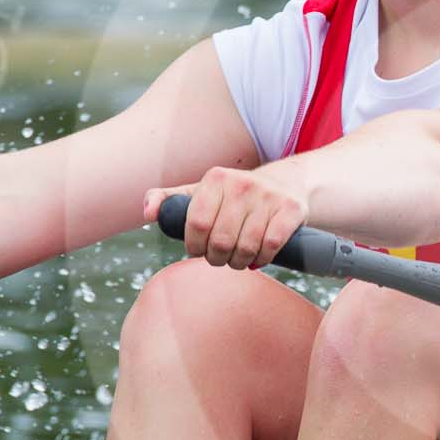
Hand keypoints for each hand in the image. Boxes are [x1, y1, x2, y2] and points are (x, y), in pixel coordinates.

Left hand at [146, 165, 308, 268]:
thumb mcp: (201, 192)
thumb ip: (170, 201)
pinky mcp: (291, 209)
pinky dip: (263, 258)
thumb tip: (148, 214)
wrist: (287, 183)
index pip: (197, 224)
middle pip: (220, 241)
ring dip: (239, 262)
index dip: (195, 246)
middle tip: (220, 257)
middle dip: (217, 258)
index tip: (199, 250)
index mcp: (215, 178)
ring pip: (246, 247)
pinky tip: (259, 256)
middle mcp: (242, 183)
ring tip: (238, 259)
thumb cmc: (235, 195)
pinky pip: (271, 246)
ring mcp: (269, 196)